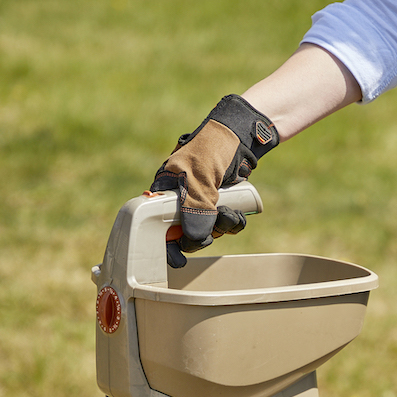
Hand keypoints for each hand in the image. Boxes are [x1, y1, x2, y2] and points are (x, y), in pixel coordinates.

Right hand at [150, 94, 278, 266]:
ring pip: (205, 230)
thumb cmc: (212, 148)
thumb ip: (194, 207)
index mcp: (163, 191)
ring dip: (220, 228)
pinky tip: (238, 215)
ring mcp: (199, 203)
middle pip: (182, 234)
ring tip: (230, 214)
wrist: (242, 137)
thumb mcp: (199, 177)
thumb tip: (192, 238)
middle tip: (213, 230)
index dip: (165, 244)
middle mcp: (178, 200)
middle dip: (200, 236)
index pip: (154, 225)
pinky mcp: (218, 205)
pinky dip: (232, 224)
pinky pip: (222, 225)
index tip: (176, 259)